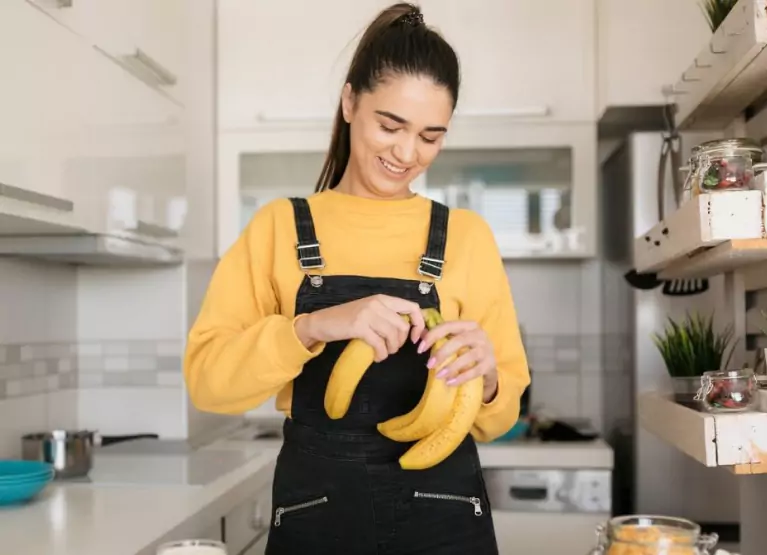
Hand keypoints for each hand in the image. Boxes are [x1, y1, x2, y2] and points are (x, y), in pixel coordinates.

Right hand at [295, 294, 425, 361]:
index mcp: (382, 299)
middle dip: (401, 342)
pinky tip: (376, 357)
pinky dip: (381, 354)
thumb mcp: (369, 312)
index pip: (412, 307)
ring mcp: (368, 314)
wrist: (321, 322)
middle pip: (403, 326)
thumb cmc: (346, 319)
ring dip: (391, 349)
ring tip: (383, 353)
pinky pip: (379, 344)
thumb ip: (387, 316)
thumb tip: (408, 329)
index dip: (418, 324)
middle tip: (391, 348)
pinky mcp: (359, 326)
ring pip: (393, 335)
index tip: (414, 338)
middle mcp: (377, 303)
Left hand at [417, 321, 497, 402]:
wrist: (489, 364)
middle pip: (459, 341)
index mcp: (468, 325)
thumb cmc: (468, 349)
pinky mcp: (490, 364)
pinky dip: (461, 377)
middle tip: (429, 364)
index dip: (432, 336)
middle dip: (442, 353)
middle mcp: (479, 334)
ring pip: (468, 356)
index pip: (448, 326)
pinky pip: (475, 371)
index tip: (420, 349)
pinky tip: (450, 383)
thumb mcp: (456, 340)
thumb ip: (440, 337)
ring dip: (451, 366)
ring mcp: (486, 349)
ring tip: (438, 375)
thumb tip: (420, 335)